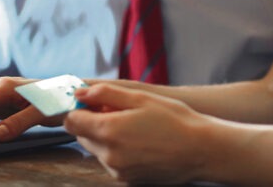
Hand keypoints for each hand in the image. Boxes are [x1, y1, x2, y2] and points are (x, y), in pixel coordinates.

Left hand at [65, 83, 210, 183]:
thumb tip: (80, 93)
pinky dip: (116, 151)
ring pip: (96, 150)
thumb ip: (105, 94)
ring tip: (133, 127)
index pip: (71, 121)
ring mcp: (117, 171)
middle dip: (92, 122)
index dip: (79, 109)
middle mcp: (109, 155)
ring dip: (105, 137)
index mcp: (109, 131)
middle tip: (117, 111)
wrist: (201, 150)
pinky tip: (139, 141)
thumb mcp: (140, 98)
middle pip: (82, 136)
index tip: (92, 102)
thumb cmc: (174, 120)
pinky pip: (110, 162)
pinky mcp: (127, 180)